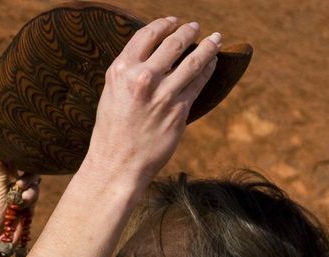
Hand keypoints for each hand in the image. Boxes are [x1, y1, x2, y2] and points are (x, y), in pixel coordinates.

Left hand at [0, 155, 39, 246]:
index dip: (6, 149)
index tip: (12, 147)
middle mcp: (5, 179)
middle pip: (20, 162)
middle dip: (23, 166)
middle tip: (18, 171)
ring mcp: (18, 189)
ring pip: (31, 175)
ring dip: (27, 180)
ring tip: (20, 187)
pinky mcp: (28, 200)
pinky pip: (35, 190)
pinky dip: (30, 194)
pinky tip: (23, 202)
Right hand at [84, 17, 221, 180]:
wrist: (117, 163)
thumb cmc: (112, 129)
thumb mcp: (112, 92)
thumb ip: (130, 70)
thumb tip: (153, 51)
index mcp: (121, 70)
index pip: (147, 35)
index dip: (164, 24)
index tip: (173, 21)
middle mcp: (142, 78)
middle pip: (173, 43)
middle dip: (188, 31)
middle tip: (196, 27)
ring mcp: (163, 94)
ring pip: (193, 61)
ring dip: (208, 46)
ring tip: (215, 39)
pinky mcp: (179, 110)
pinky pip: (199, 83)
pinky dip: (208, 69)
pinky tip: (212, 63)